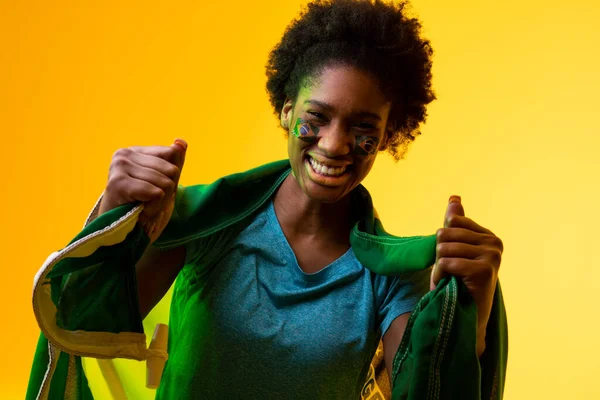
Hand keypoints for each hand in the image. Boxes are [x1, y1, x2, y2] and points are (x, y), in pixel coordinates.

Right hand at [98, 139, 187, 242]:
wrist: (121, 236)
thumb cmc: (142, 208)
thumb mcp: (163, 183)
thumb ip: (174, 161)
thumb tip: (181, 142)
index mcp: (134, 151)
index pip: (171, 155)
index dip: (171, 178)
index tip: (154, 191)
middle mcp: (124, 154)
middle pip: (171, 170)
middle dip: (167, 193)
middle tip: (148, 203)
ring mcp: (119, 167)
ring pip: (166, 183)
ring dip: (159, 203)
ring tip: (143, 208)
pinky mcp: (117, 183)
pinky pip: (157, 193)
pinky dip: (153, 208)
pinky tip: (140, 212)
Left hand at [430, 195, 502, 354]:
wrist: (465, 316)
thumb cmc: (458, 282)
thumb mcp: (454, 248)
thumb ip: (455, 223)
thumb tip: (454, 197)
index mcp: (488, 235)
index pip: (451, 222)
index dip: (443, 242)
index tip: (453, 258)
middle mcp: (494, 243)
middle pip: (445, 234)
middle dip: (439, 255)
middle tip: (450, 273)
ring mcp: (492, 256)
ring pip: (444, 249)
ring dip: (439, 268)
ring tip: (450, 280)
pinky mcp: (484, 270)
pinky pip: (446, 263)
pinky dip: (440, 276)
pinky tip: (450, 285)